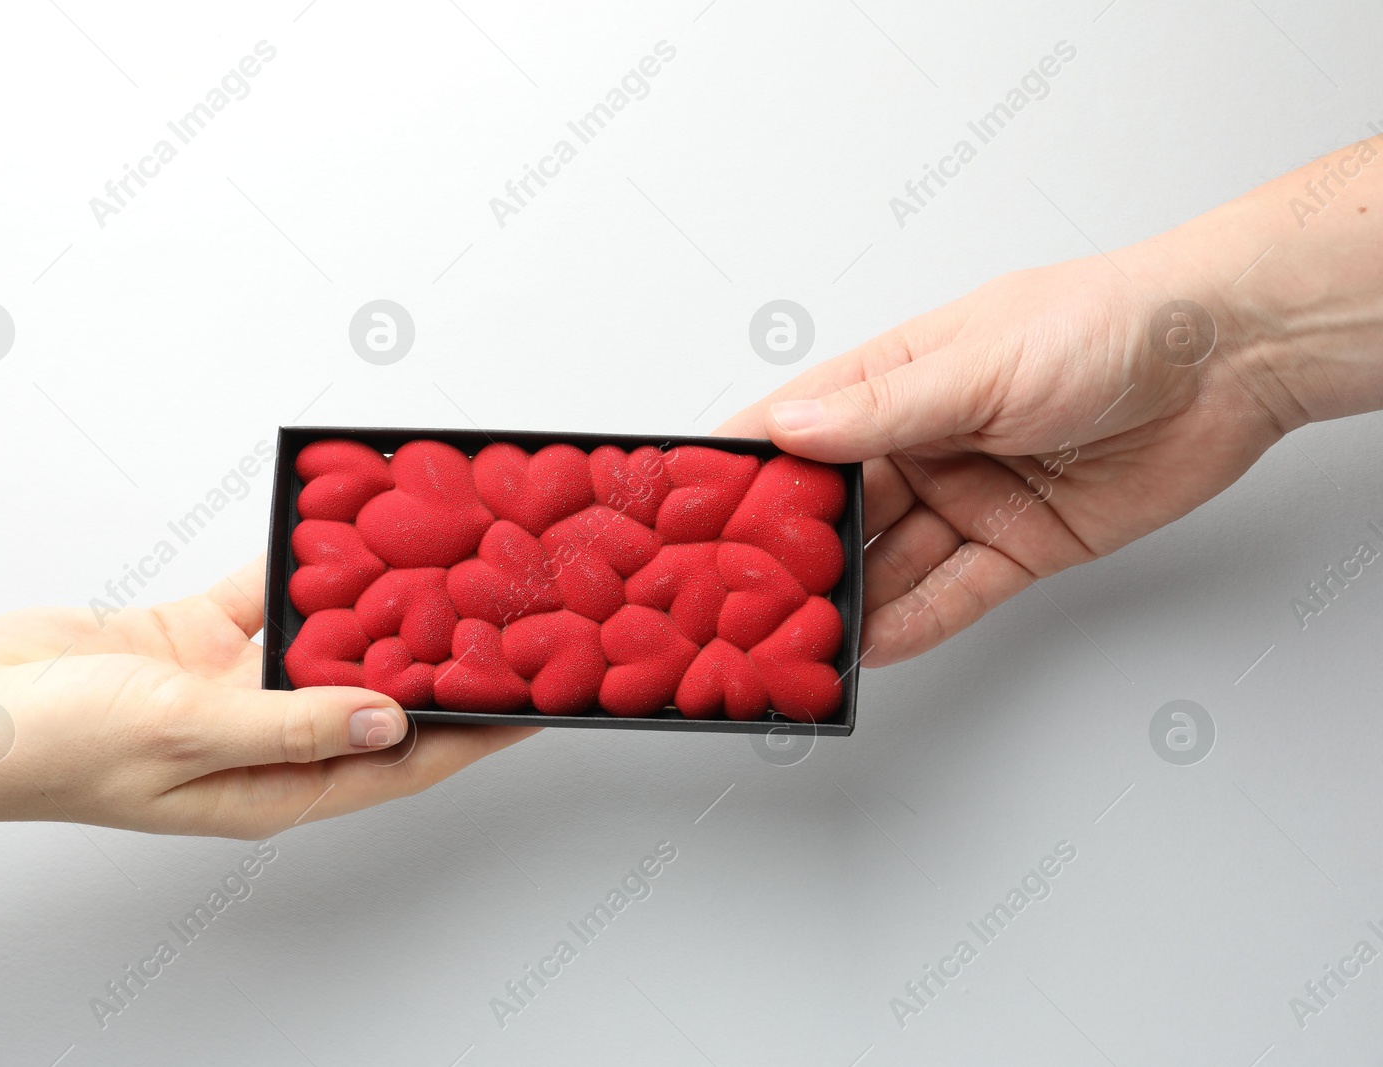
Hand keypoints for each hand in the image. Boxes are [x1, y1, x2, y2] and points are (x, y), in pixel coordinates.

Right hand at [0, 557, 535, 864]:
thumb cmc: (51, 746)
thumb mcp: (185, 733)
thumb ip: (293, 725)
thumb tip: (395, 723)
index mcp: (271, 789)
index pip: (400, 764)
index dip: (473, 732)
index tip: (538, 700)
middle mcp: (264, 739)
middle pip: (377, 698)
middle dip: (438, 659)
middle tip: (505, 612)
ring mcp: (230, 687)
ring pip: (327, 638)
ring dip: (377, 602)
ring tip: (443, 558)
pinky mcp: (195, 639)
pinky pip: (267, 597)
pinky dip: (302, 565)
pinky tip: (345, 529)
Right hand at [719, 195, 1351, 663]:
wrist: (1230, 359)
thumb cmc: (1110, 324)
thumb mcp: (982, 363)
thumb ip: (885, 409)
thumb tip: (789, 429)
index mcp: (897, 380)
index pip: (796, 427)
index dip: (741, 469)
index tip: (684, 511)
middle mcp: (923, 441)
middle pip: (835, 508)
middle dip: (789, 554)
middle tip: (737, 600)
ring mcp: (967, 496)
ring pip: (888, 561)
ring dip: (846, 600)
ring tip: (798, 639)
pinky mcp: (1018, 544)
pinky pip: (952, 593)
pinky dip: (912, 623)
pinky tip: (871, 649)